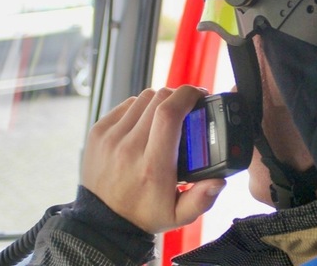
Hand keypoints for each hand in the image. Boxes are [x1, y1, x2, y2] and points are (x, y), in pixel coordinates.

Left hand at [81, 85, 226, 233]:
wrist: (103, 221)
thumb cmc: (142, 214)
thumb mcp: (178, 215)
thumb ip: (202, 199)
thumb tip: (218, 180)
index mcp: (152, 166)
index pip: (169, 115)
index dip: (187, 96)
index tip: (200, 95)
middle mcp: (129, 148)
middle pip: (159, 100)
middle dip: (179, 96)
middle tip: (189, 106)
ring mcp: (110, 137)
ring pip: (143, 98)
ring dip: (161, 101)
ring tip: (169, 116)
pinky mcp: (98, 132)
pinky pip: (126, 105)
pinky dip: (141, 108)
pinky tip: (147, 121)